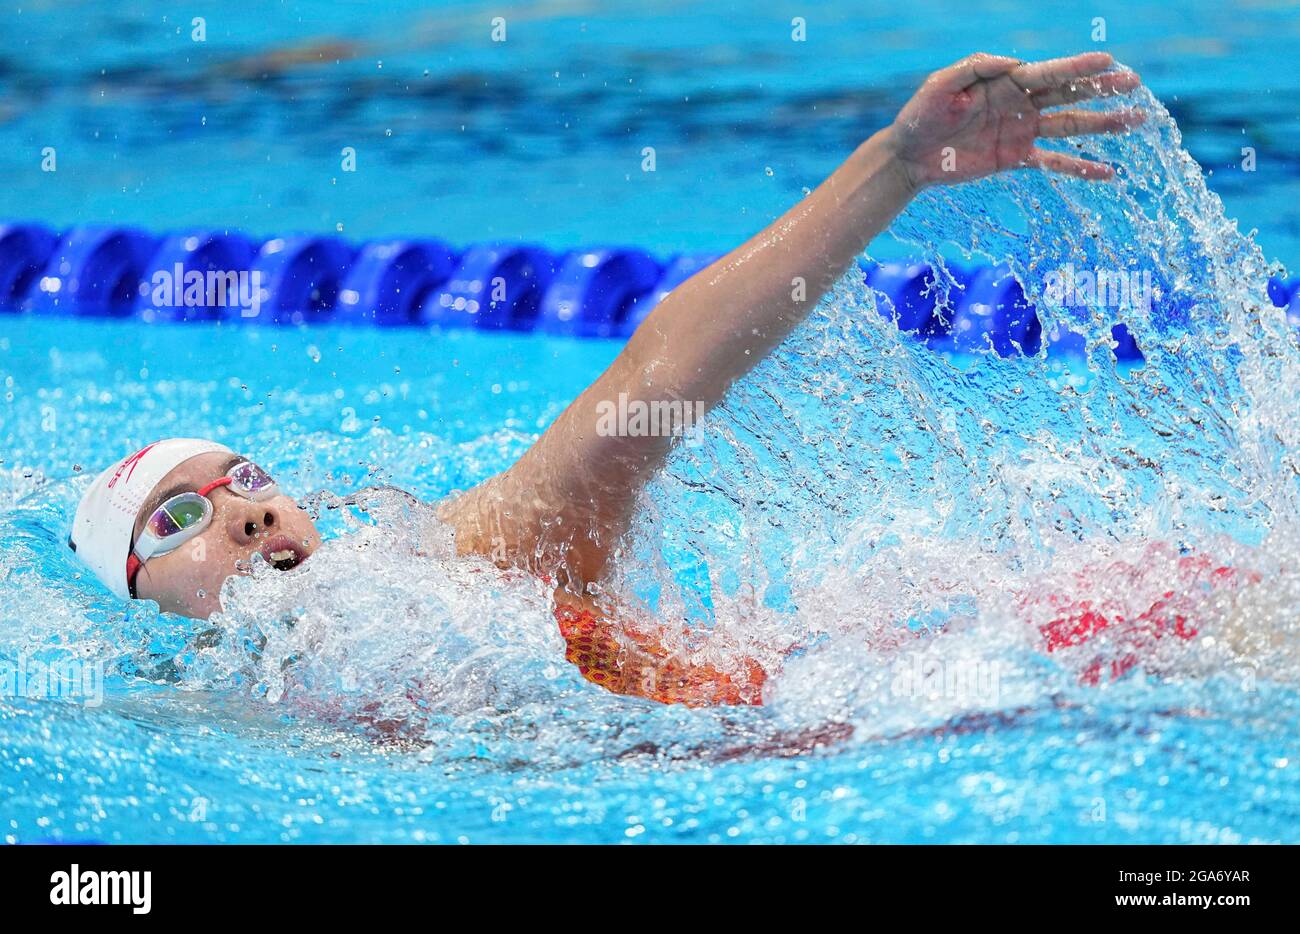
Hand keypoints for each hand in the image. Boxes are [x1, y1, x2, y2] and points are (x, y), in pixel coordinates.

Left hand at [885, 51, 1143, 190]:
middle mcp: (1019, 104)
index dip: (1078, 67)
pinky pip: (1054, 162)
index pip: (1048, 73)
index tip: (1108, 61)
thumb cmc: (921, 114)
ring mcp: (1021, 132)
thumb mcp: (942, 84)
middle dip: (1101, 89)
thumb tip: (1014, 63)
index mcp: (1005, 82)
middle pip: (1068, 95)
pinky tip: (1107, 173)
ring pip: (1069, 126)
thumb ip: (976, 68)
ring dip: (1103, 125)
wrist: (908, 156)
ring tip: (1136, 120)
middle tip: (1135, 84)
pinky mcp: (1015, 159)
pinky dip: (1080, 167)